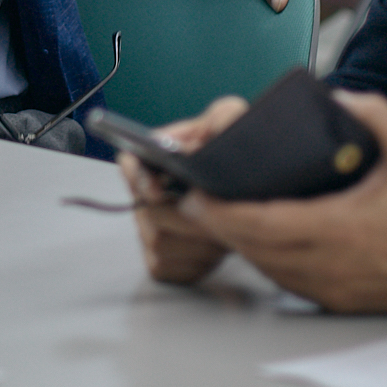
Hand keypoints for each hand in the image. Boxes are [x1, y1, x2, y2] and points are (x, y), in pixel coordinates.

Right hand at [120, 96, 249, 283]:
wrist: (257, 210)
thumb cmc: (241, 167)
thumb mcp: (240, 129)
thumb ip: (223, 118)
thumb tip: (197, 135)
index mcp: (156, 162)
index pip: (129, 165)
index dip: (140, 177)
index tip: (159, 188)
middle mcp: (146, 198)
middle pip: (148, 211)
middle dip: (185, 212)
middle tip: (217, 208)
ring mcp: (151, 233)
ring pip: (162, 241)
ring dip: (198, 237)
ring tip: (223, 226)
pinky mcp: (163, 264)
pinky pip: (171, 268)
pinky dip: (198, 262)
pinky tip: (215, 248)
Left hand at [177, 91, 386, 312]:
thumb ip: (372, 114)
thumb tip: (335, 97)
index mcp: (340, 228)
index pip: (264, 224)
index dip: (223, 212)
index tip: (197, 194)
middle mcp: (328, 265)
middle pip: (253, 249)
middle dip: (218, 225)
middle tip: (193, 200)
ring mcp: (330, 288)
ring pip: (265, 268)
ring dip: (240, 244)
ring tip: (217, 214)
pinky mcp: (334, 300)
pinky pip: (285, 281)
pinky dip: (265, 259)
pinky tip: (257, 238)